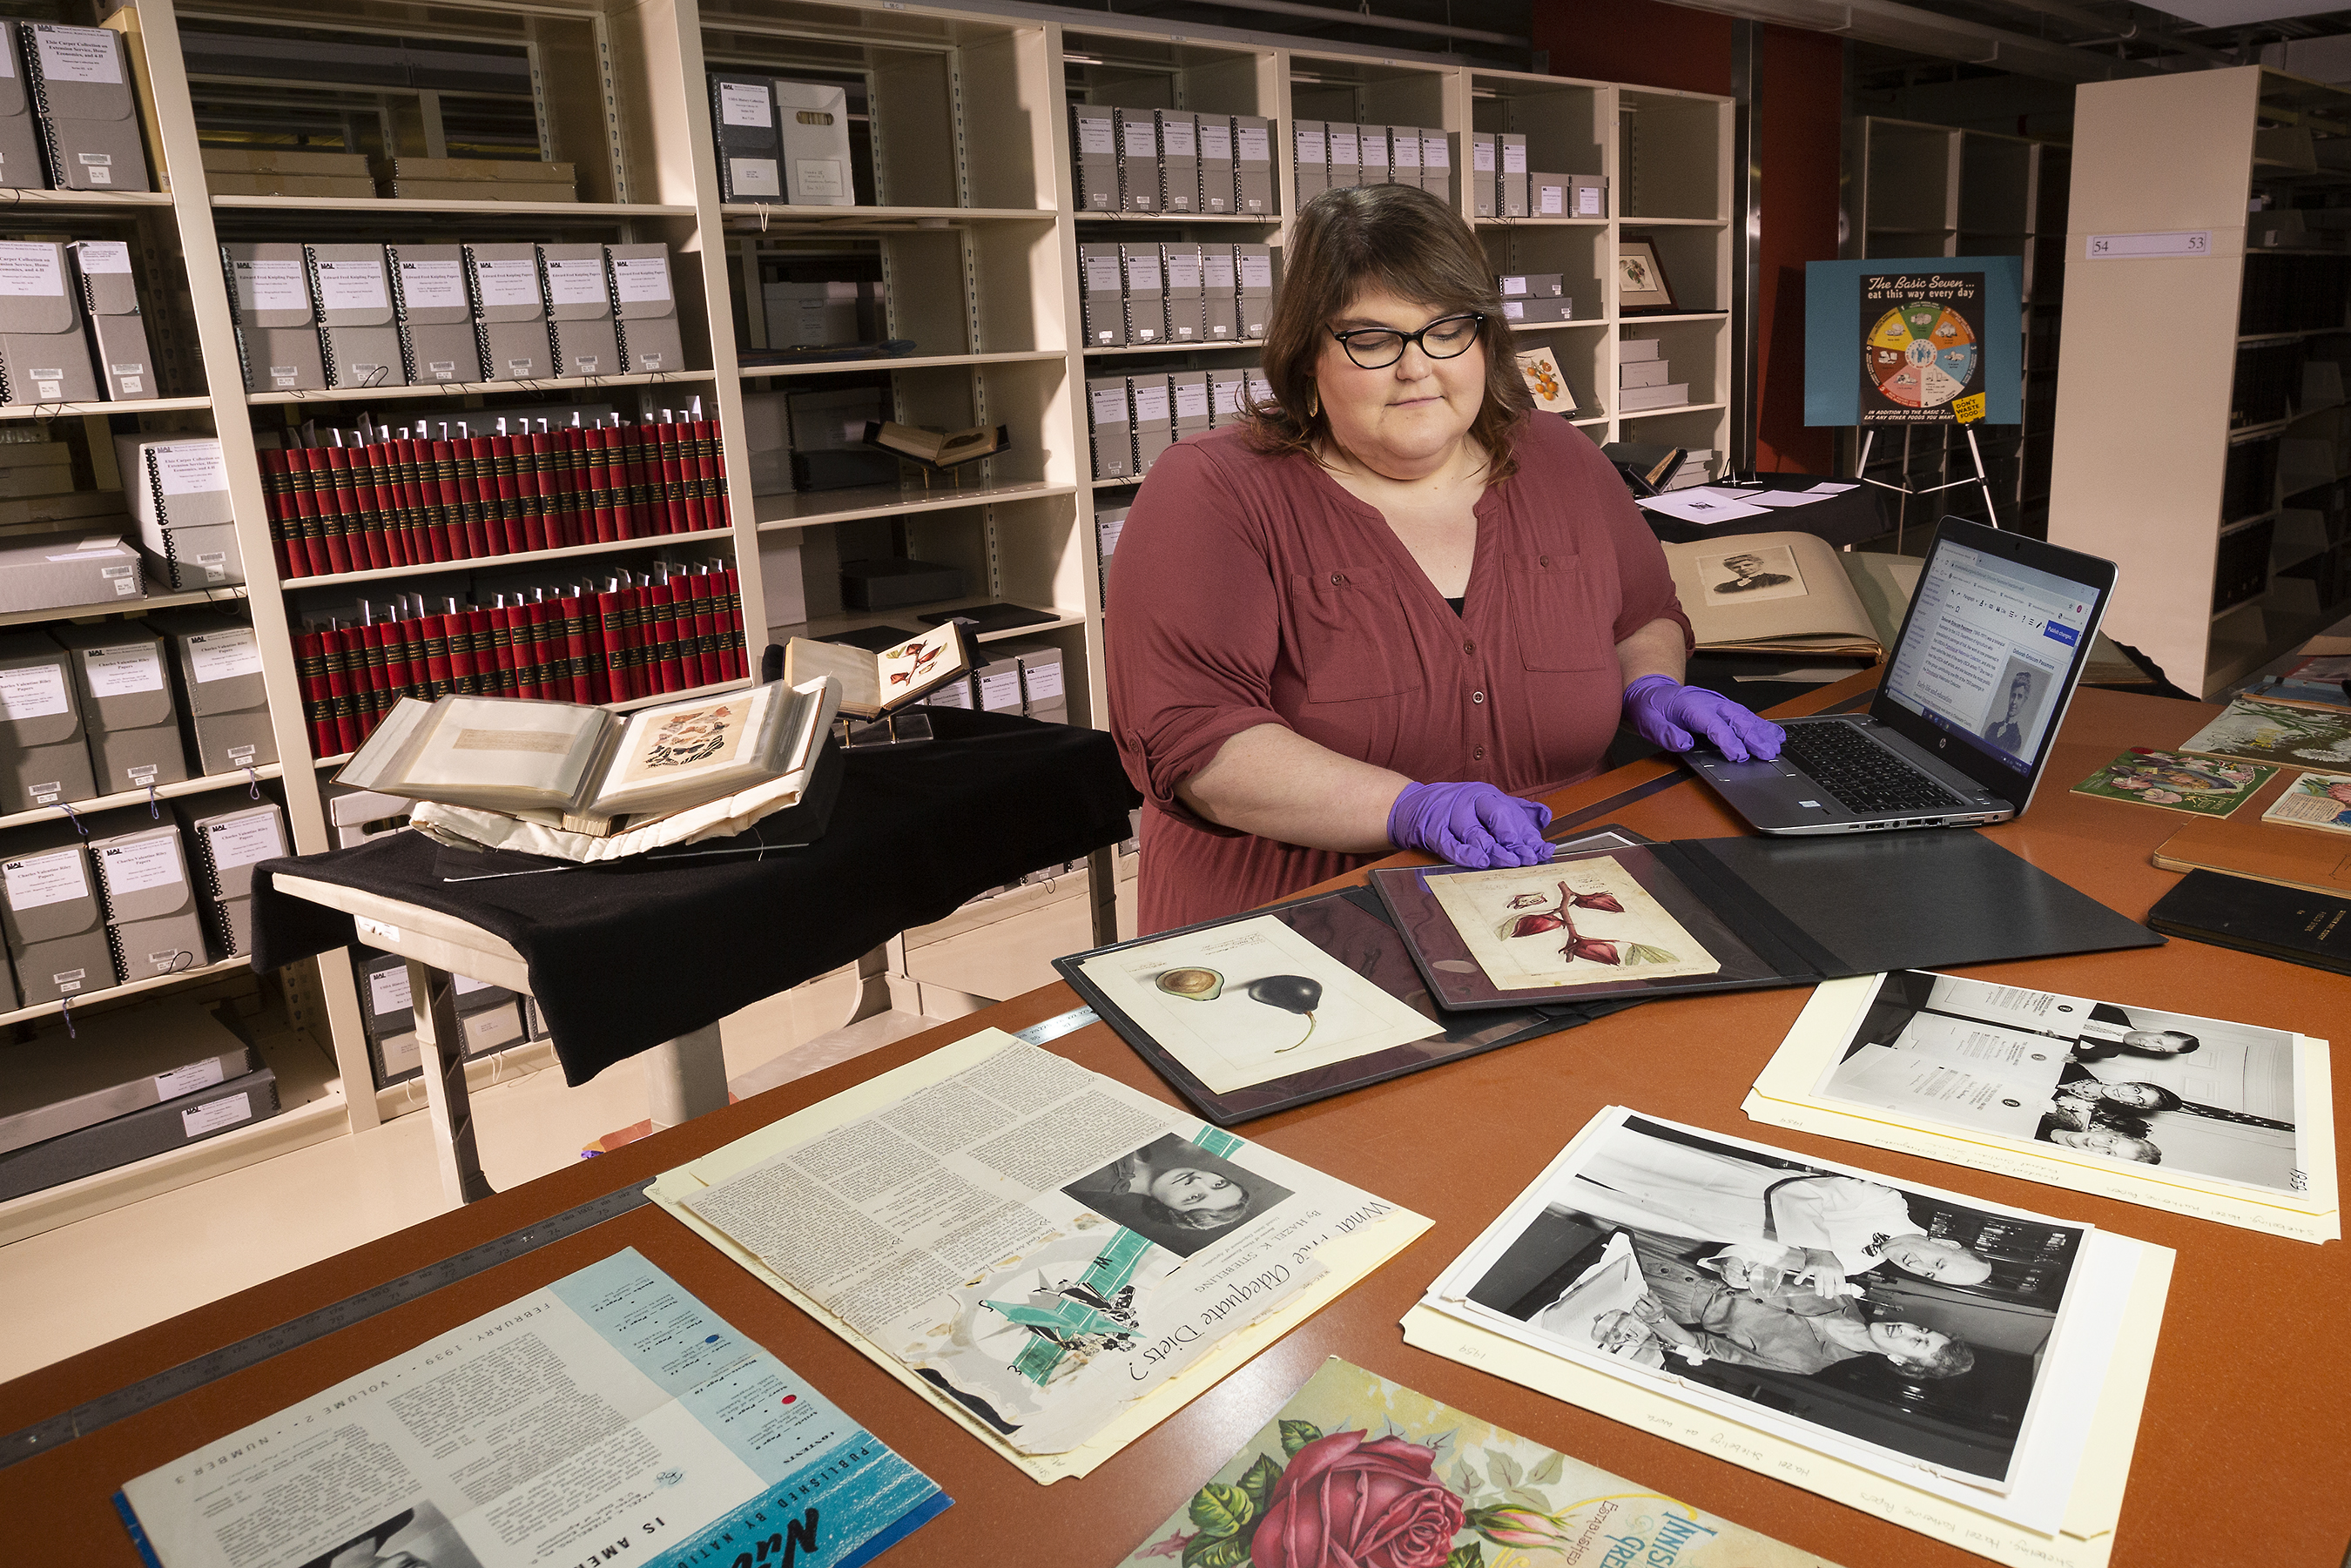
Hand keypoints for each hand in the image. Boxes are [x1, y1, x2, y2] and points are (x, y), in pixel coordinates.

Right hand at [1387, 781, 1553, 867]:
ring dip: (1494, 851)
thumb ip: (1517, 811)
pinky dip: (1466, 855)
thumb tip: (1546, 817)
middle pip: (1496, 818)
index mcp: (1485, 794)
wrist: (1415, 806)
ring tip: (1510, 863)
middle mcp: (1468, 801)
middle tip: (1528, 858)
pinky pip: (1451, 845)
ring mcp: (1450, 815)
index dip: (1527, 834)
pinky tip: (1480, 862)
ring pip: (1476, 835)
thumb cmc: (1457, 808)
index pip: (1510, 813)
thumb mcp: (1487, 803)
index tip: (1541, 850)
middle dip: (1514, 841)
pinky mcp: (1433, 830)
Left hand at [1622, 674, 1784, 761]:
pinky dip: (1762, 725)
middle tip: (1767, 754)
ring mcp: (1719, 704)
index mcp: (1692, 707)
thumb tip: (1683, 743)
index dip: (1728, 740)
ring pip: (1745, 716)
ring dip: (1762, 731)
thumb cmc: (1651, 708)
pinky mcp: (1724, 708)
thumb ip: (1665, 733)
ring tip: (1776, 746)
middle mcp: (1710, 703)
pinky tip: (1776, 735)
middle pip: (1736, 719)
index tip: (1739, 756)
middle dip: (1753, 737)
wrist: (1651, 691)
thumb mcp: (1649, 722)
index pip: (1714, 725)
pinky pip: (1746, 715)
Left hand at [1632, 1291, 1665, 1322]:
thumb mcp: (1657, 1301)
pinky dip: (1633, 1311)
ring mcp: (1646, 1317)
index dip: (1645, 1298)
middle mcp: (1652, 1313)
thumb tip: (1650, 1291)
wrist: (1657, 1318)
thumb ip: (1652, 1295)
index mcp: (1657, 1307)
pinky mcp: (1641, 1319)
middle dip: (1639, 1301)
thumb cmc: (1656, 1308)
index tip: (1640, 1295)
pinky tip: (1635, 1309)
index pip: (1651, 1302)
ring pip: (1637, 1309)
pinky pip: (1634, 1314)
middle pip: (1642, 1305)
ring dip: (1636, 1306)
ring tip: (1638, 1305)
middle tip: (1639, 1301)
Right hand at [1792, 1248, 1846, 1295]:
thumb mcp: (1839, 1269)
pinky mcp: (1809, 1267)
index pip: (1840, 1286)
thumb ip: (1839, 1280)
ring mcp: (1818, 1269)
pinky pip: (1804, 1274)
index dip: (1838, 1291)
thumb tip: (1837, 1292)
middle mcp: (1828, 1270)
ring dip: (1819, 1292)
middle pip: (1829, 1287)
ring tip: (1820, 1292)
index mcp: (1837, 1271)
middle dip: (1828, 1294)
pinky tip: (1797, 1282)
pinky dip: (1799, 1279)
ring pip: (1818, 1285)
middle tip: (1827, 1295)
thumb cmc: (1829, 1261)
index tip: (1836, 1292)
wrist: (1820, 1249)